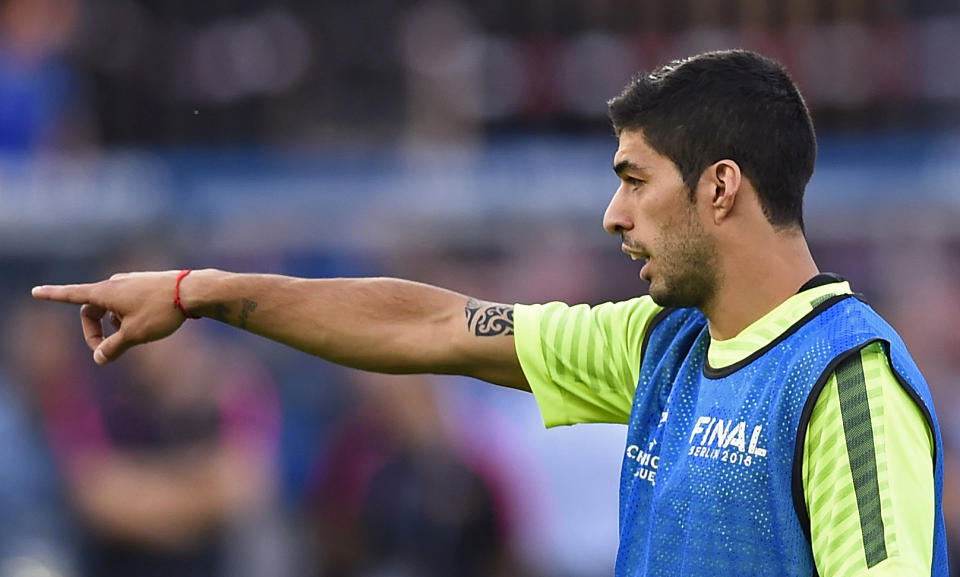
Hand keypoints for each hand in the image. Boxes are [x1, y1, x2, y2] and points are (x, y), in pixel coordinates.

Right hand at [32, 271, 188, 364]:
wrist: (194, 291)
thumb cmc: (161, 311)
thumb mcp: (134, 334)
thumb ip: (112, 347)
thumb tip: (99, 358)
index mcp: (106, 292)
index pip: (72, 295)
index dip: (53, 295)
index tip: (35, 291)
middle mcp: (115, 283)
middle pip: (92, 310)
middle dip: (94, 332)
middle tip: (104, 352)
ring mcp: (131, 282)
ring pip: (112, 308)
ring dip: (114, 325)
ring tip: (134, 336)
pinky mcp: (145, 284)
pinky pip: (127, 304)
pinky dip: (128, 317)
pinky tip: (148, 325)